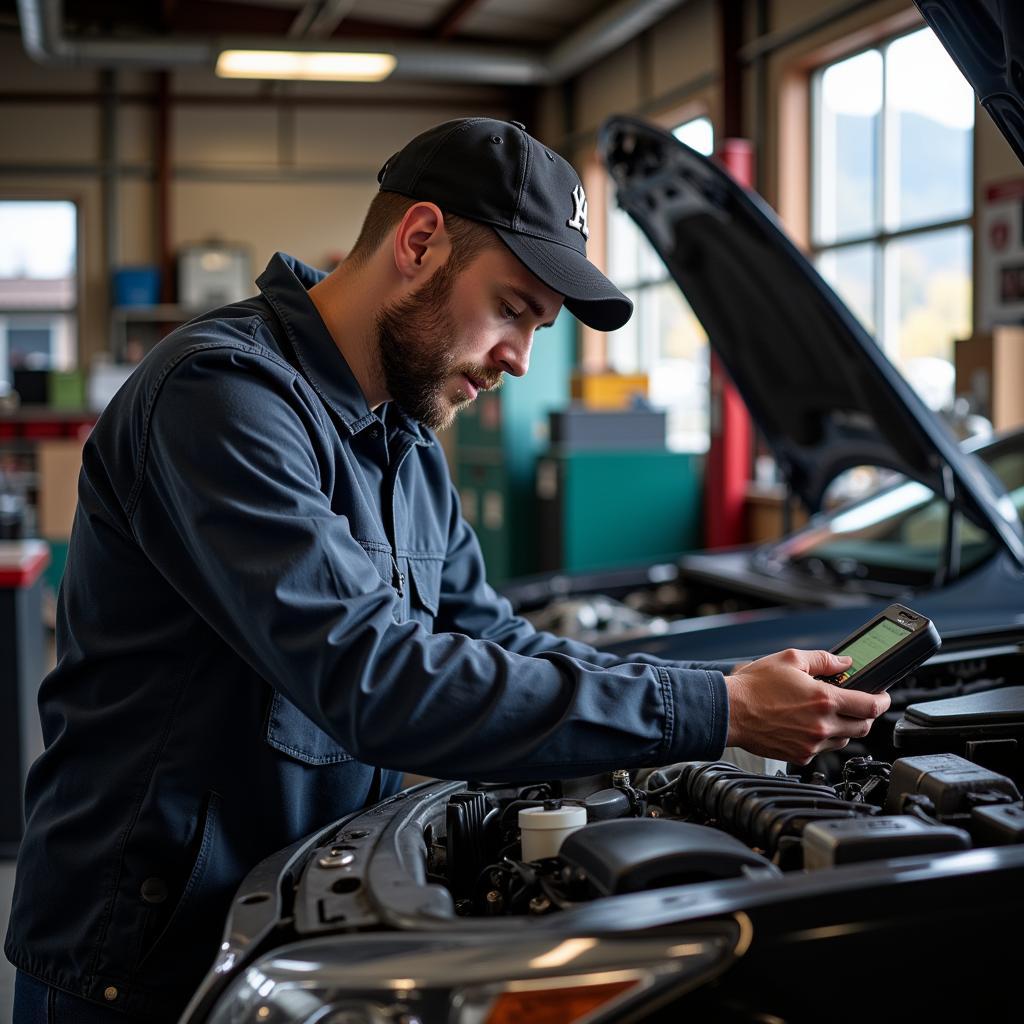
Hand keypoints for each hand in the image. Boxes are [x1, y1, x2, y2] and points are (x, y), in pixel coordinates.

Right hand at [723, 648, 890, 763]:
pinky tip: (808, 725)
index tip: (883, 696)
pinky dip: (822, 738)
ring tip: (828, 713)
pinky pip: (822, 749)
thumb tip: (845, 662)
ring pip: (844, 740)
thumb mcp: (790, 659)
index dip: (883, 700)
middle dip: (866, 715)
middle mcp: (822, 725)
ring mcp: (812, 744)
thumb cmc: (754, 686)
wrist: (730, 711)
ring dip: (844, 727)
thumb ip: (823, 660)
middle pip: (863, 727)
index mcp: (824, 700)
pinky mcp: (800, 755)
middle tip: (859, 704)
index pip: (871, 706)